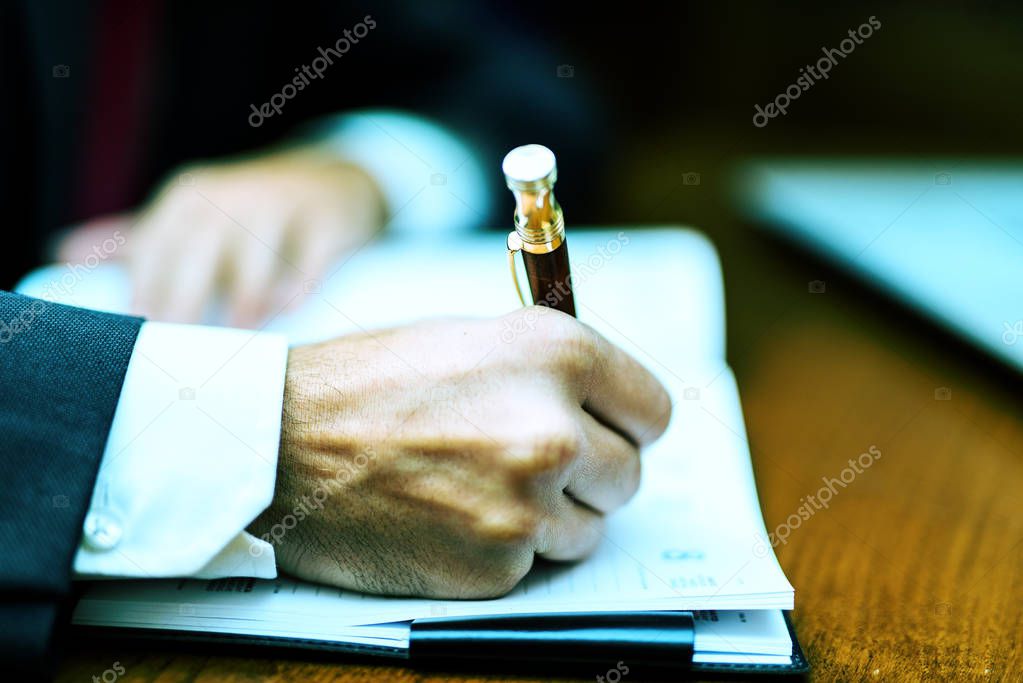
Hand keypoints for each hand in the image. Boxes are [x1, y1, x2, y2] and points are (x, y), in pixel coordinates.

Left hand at [127, 147, 383, 325]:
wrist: (329, 184)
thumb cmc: (246, 213)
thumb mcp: (190, 217)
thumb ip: (133, 239)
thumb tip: (59, 254)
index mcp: (191, 196)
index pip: (158, 241)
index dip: (146, 284)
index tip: (139, 326)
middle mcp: (233, 194)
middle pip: (202, 247)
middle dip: (187, 296)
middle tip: (179, 344)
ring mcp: (282, 203)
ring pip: (257, 252)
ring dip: (247, 295)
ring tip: (240, 333)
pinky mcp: (325, 219)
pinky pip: (310, 254)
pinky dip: (299, 283)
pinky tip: (289, 308)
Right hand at [249, 308, 671, 598]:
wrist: (280, 443)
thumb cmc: (367, 383)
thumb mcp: (471, 340)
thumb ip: (549, 371)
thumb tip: (606, 405)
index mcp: (555, 352)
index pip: (653, 410)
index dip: (625, 422)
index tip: (605, 430)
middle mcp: (552, 425)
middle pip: (628, 475)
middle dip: (588, 474)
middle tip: (528, 462)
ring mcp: (526, 501)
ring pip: (590, 527)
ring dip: (549, 516)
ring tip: (480, 486)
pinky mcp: (497, 563)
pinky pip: (537, 563)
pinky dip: (505, 548)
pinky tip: (452, 516)